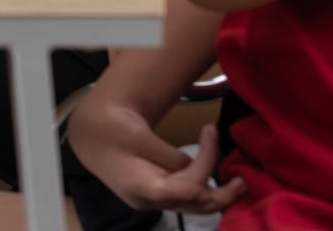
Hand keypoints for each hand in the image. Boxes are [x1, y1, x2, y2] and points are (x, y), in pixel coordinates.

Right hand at [63, 95, 244, 216]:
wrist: (91, 133)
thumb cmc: (110, 129)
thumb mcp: (137, 135)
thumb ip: (167, 155)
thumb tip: (195, 168)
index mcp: (137, 185)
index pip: (168, 193)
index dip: (190, 191)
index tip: (207, 187)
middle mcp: (148, 199)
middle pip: (189, 203)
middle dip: (219, 194)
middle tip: (241, 181)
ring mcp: (154, 198)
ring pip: (192, 200)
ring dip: (214, 187)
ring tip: (234, 172)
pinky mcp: (159, 192)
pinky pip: (187, 192)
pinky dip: (202, 181)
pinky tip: (213, 166)